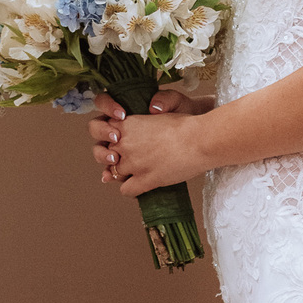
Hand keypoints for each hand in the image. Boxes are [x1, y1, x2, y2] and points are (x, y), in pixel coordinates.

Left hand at [87, 90, 205, 194]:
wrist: (200, 140)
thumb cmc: (185, 124)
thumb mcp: (159, 112)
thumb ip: (140, 118)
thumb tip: (139, 120)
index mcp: (126, 124)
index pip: (102, 131)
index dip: (109, 137)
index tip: (118, 140)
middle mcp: (124, 143)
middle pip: (105, 153)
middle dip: (113, 156)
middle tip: (127, 157)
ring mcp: (133, 163)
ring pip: (114, 173)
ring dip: (123, 173)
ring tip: (137, 170)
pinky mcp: (145, 180)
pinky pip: (125, 190)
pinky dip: (130, 188)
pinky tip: (140, 184)